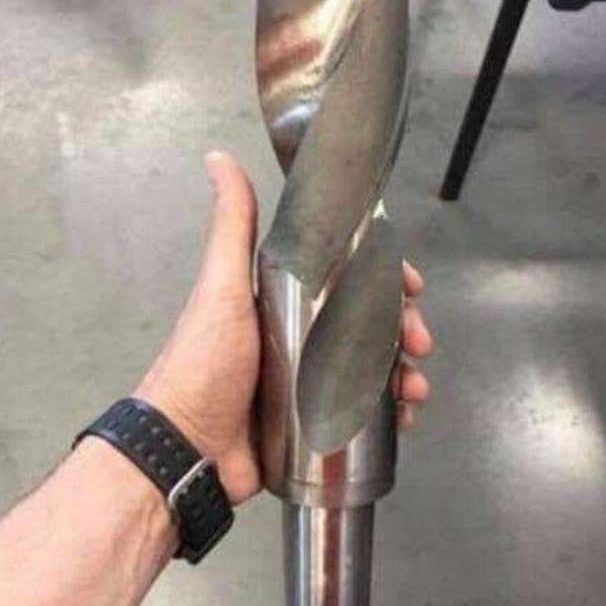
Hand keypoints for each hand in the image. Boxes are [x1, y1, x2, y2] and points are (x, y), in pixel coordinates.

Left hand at [135, 151, 432, 503]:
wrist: (186, 449)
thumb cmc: (205, 363)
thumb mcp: (223, 288)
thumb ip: (232, 227)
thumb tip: (219, 157)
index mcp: (283, 303)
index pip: (348, 280)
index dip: (385, 279)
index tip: (411, 286)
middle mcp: (299, 340)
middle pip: (369, 326)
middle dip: (404, 331)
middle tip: (420, 345)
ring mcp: (309, 386)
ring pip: (374, 371)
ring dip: (404, 374)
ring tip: (415, 389)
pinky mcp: (315, 427)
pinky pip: (364, 415)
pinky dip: (391, 414)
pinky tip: (406, 418)